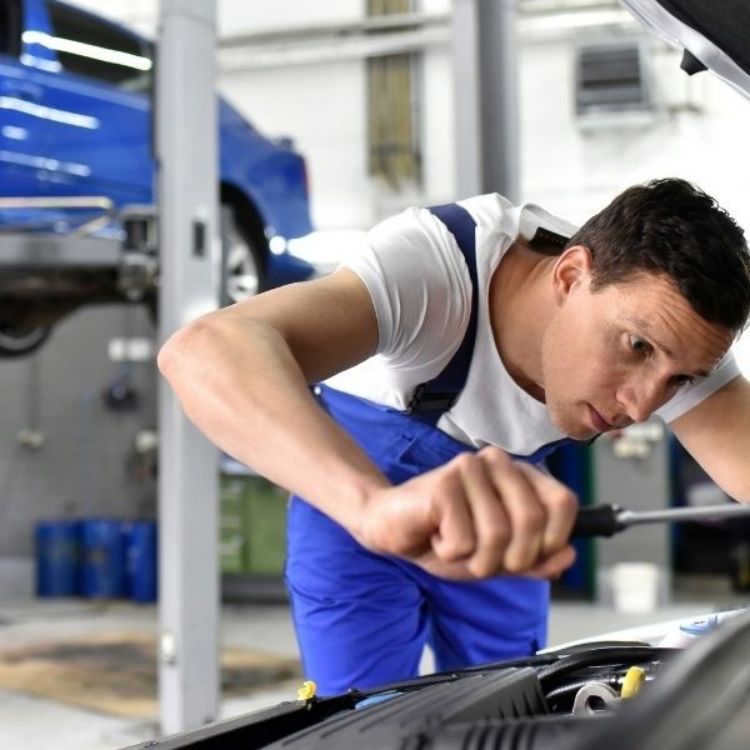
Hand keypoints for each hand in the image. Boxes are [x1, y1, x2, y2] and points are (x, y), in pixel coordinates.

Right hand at [358, 446, 577, 579]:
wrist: (391, 527)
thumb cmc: (443, 537)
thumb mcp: (497, 558)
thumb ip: (535, 559)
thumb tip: (568, 554)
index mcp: (519, 474)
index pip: (562, 503)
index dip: (551, 540)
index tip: (523, 556)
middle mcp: (497, 463)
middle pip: (532, 521)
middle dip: (510, 559)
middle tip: (482, 558)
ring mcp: (469, 468)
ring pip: (498, 535)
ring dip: (475, 560)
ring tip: (454, 544)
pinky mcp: (444, 484)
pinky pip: (465, 541)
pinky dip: (450, 553)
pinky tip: (436, 535)